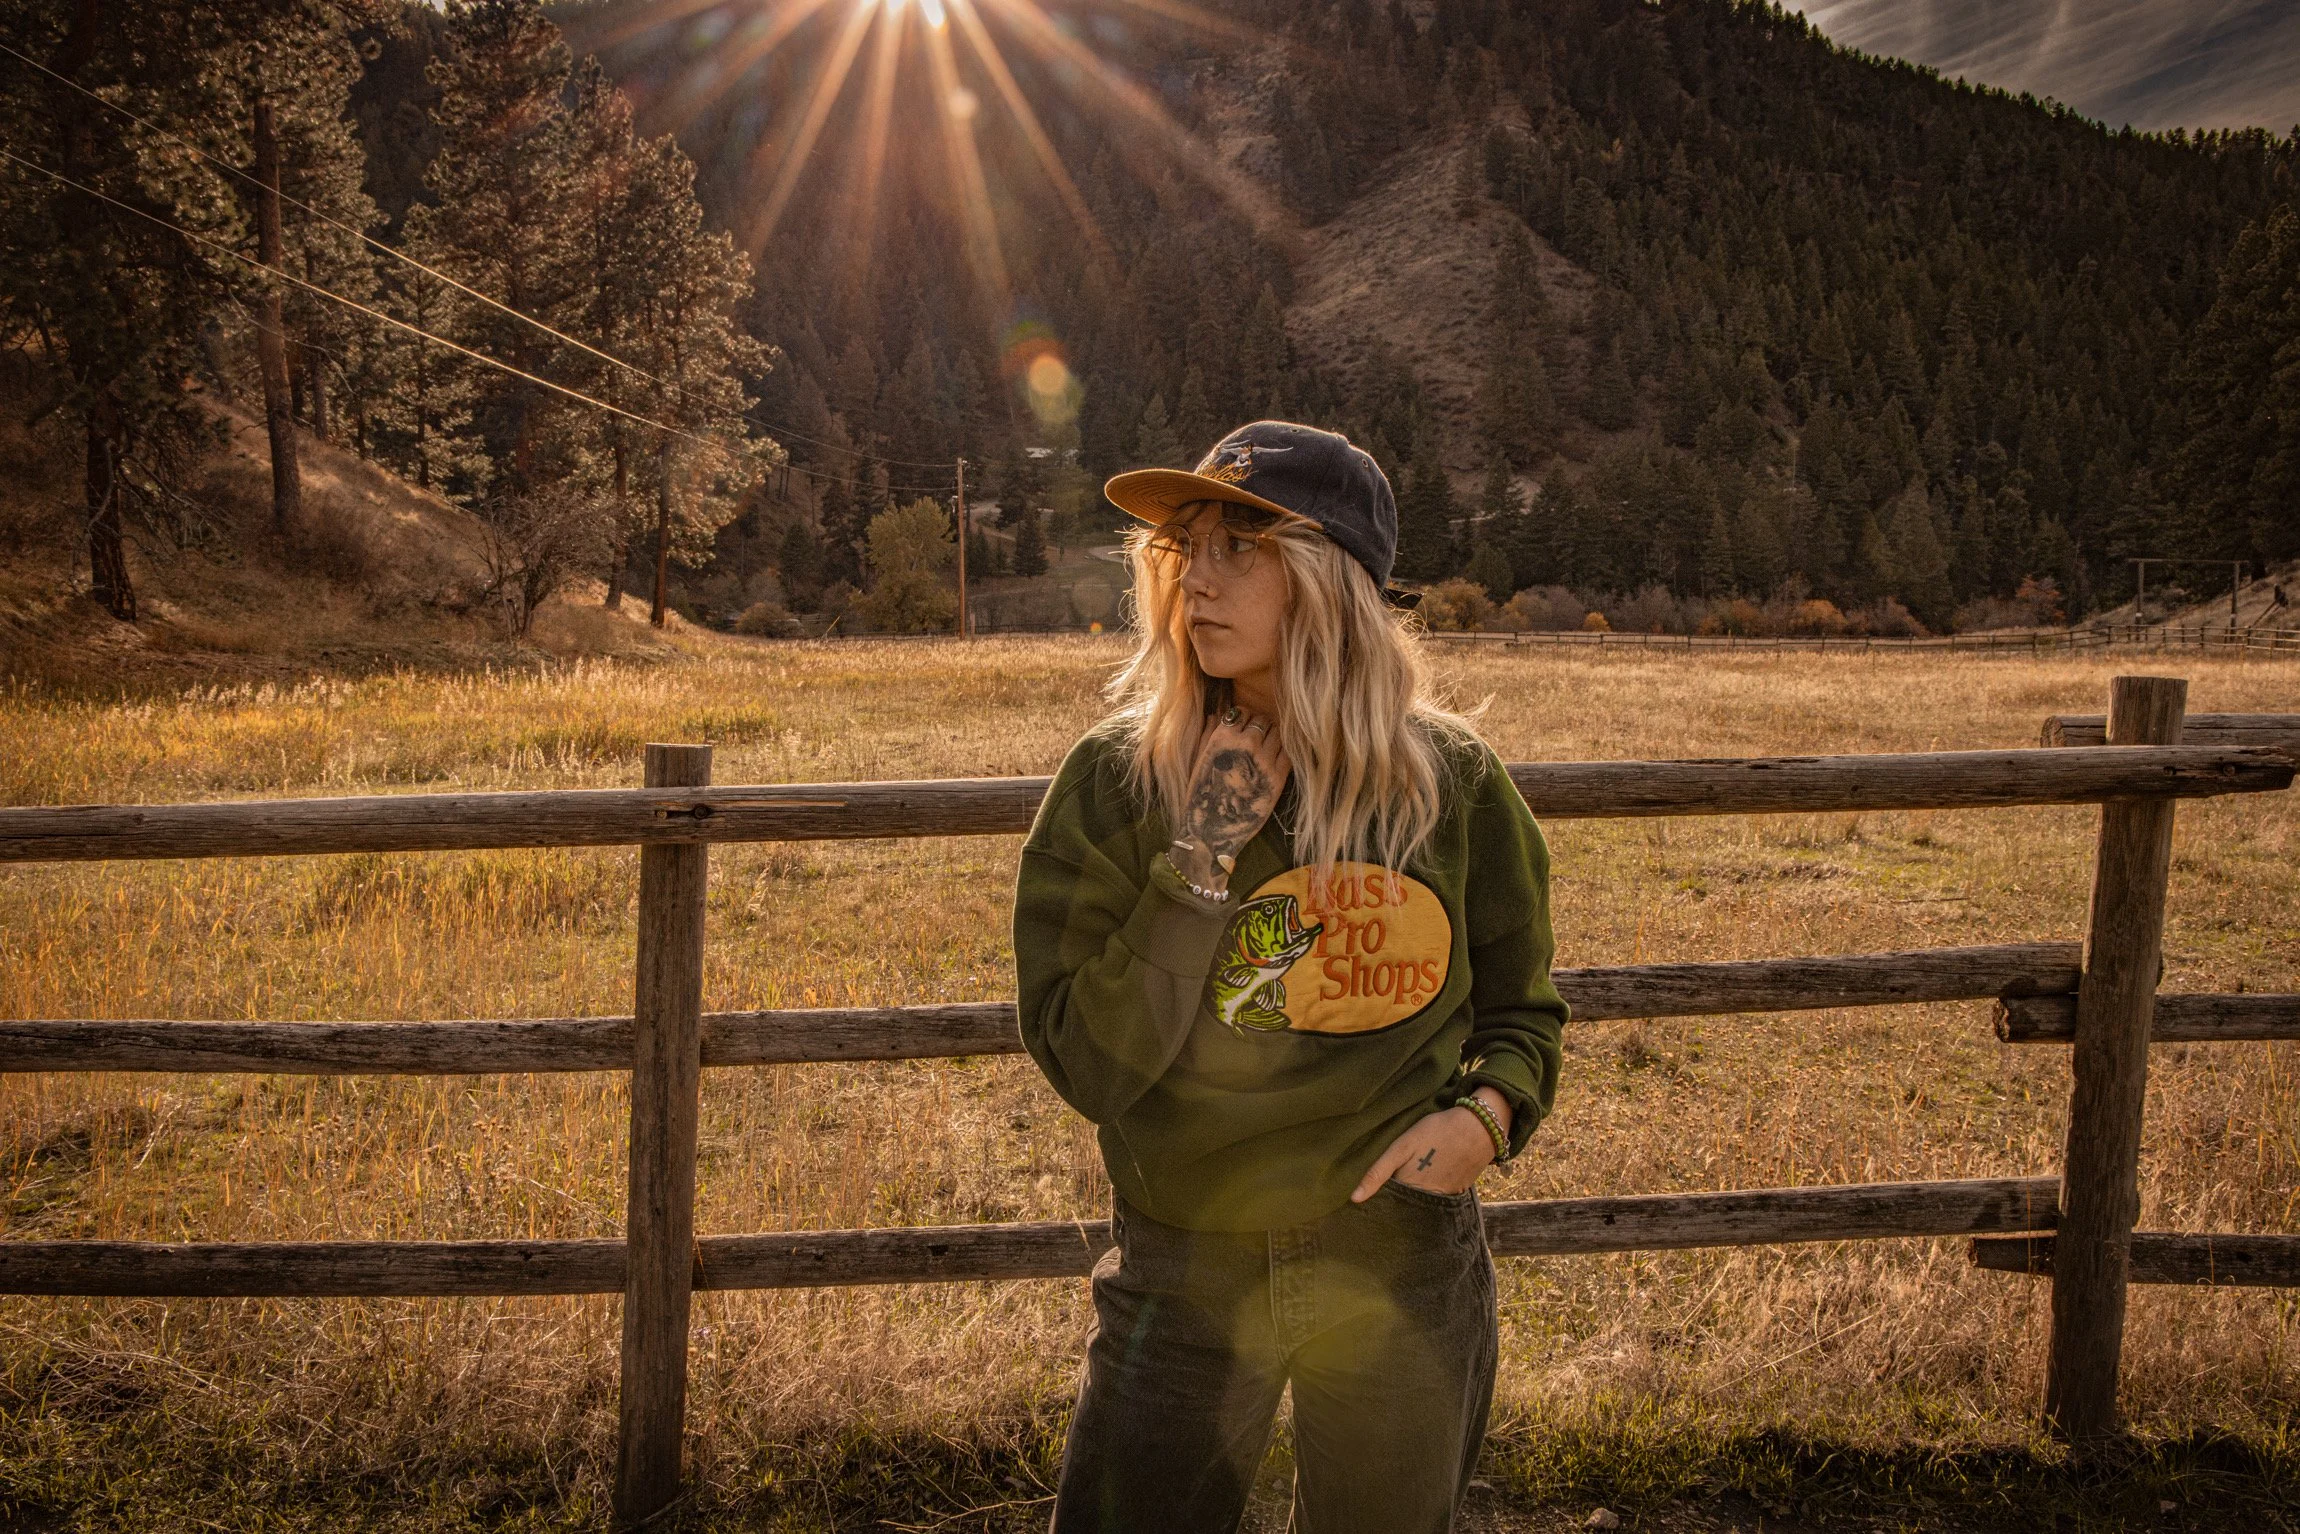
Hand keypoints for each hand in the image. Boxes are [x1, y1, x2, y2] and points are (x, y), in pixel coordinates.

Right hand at [1169, 707, 1288, 895]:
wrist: (1212, 830)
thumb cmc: (1200, 796)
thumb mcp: (1198, 760)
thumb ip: (1208, 733)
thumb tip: (1216, 714)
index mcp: (1223, 737)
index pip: (1243, 712)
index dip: (1243, 719)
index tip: (1243, 729)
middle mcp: (1246, 744)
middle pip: (1263, 721)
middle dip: (1259, 728)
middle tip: (1256, 741)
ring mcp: (1264, 761)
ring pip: (1278, 734)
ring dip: (1272, 739)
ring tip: (1265, 751)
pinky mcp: (1278, 779)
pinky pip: (1288, 753)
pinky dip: (1283, 753)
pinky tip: (1274, 761)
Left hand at [1349, 1088, 1512, 1200]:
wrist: (1478, 1127)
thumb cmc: (1436, 1131)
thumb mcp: (1402, 1146)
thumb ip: (1378, 1172)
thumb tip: (1355, 1199)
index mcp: (1409, 1188)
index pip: (1387, 1203)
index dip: (1377, 1199)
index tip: (1367, 1198)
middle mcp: (1426, 1199)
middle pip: (1404, 1206)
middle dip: (1395, 1201)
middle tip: (1389, 1186)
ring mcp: (1444, 1198)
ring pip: (1421, 1204)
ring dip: (1413, 1198)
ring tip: (1409, 1181)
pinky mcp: (1456, 1193)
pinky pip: (1438, 1199)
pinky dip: (1430, 1193)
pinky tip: (1428, 1179)